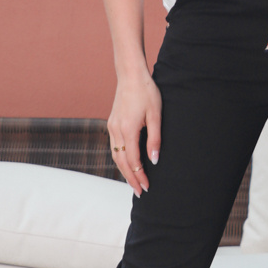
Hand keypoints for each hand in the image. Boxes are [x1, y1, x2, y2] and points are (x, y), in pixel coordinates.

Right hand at [108, 70, 161, 197]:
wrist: (130, 75)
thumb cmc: (147, 92)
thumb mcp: (156, 116)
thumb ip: (155, 139)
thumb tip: (153, 161)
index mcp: (127, 130)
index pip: (133, 161)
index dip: (140, 176)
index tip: (147, 187)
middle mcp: (116, 131)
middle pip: (121, 162)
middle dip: (131, 179)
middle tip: (140, 192)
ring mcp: (112, 127)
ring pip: (115, 156)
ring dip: (124, 171)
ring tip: (133, 183)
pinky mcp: (112, 124)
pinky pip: (114, 147)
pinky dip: (120, 159)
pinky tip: (127, 165)